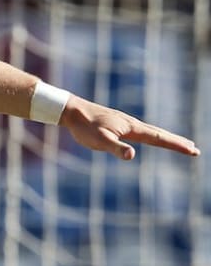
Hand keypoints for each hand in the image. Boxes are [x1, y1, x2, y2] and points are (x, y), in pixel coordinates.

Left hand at [61, 97, 200, 160]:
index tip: (193, 150)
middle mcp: (132, 123)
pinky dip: (153, 134)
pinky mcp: (118, 123)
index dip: (176, 145)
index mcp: (131, 128)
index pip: (159, 138)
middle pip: (160, 134)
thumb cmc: (84, 126)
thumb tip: (132, 155)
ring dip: (167, 138)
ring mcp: (125, 122)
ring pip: (152, 131)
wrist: (71, 110)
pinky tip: (151, 136)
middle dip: (177, 142)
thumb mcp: (99, 141)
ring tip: (180, 143)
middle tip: (194, 149)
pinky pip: (141, 130)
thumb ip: (115, 148)